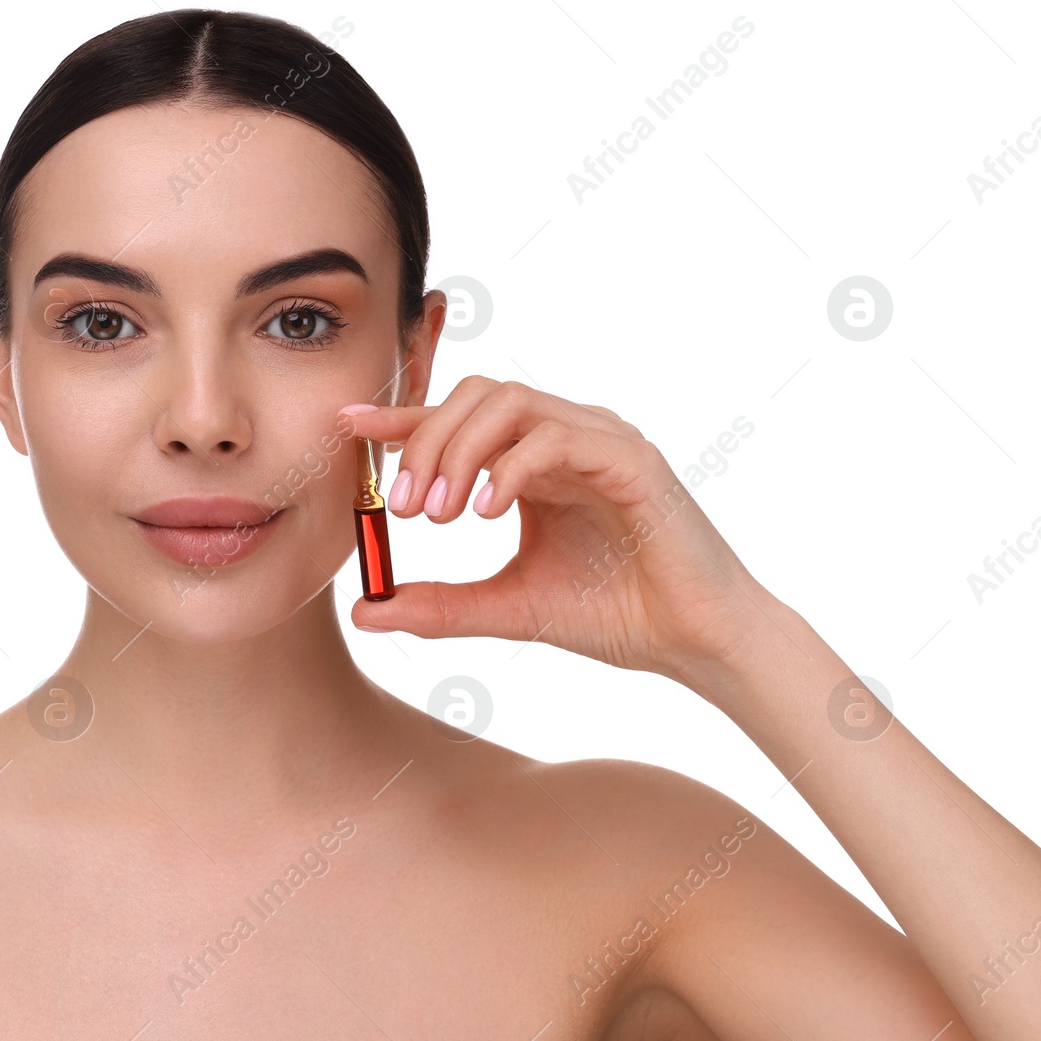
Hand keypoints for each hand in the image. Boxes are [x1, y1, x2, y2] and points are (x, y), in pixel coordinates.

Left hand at [339, 377, 783, 685]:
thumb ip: (439, 605)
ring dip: (460, 451)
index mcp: (534, 462)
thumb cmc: (615, 615)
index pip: (458, 420)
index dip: (400, 418)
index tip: (347, 428)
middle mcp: (565, 437)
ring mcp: (599, 440)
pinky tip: (487, 512)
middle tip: (403, 508)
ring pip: (511, 403)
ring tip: (439, 514)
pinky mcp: (631, 458)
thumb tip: (364, 611)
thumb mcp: (508, 608)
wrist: (693, 643)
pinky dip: (511, 467)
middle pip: (476, 397)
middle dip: (425, 441)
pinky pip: (555, 437)